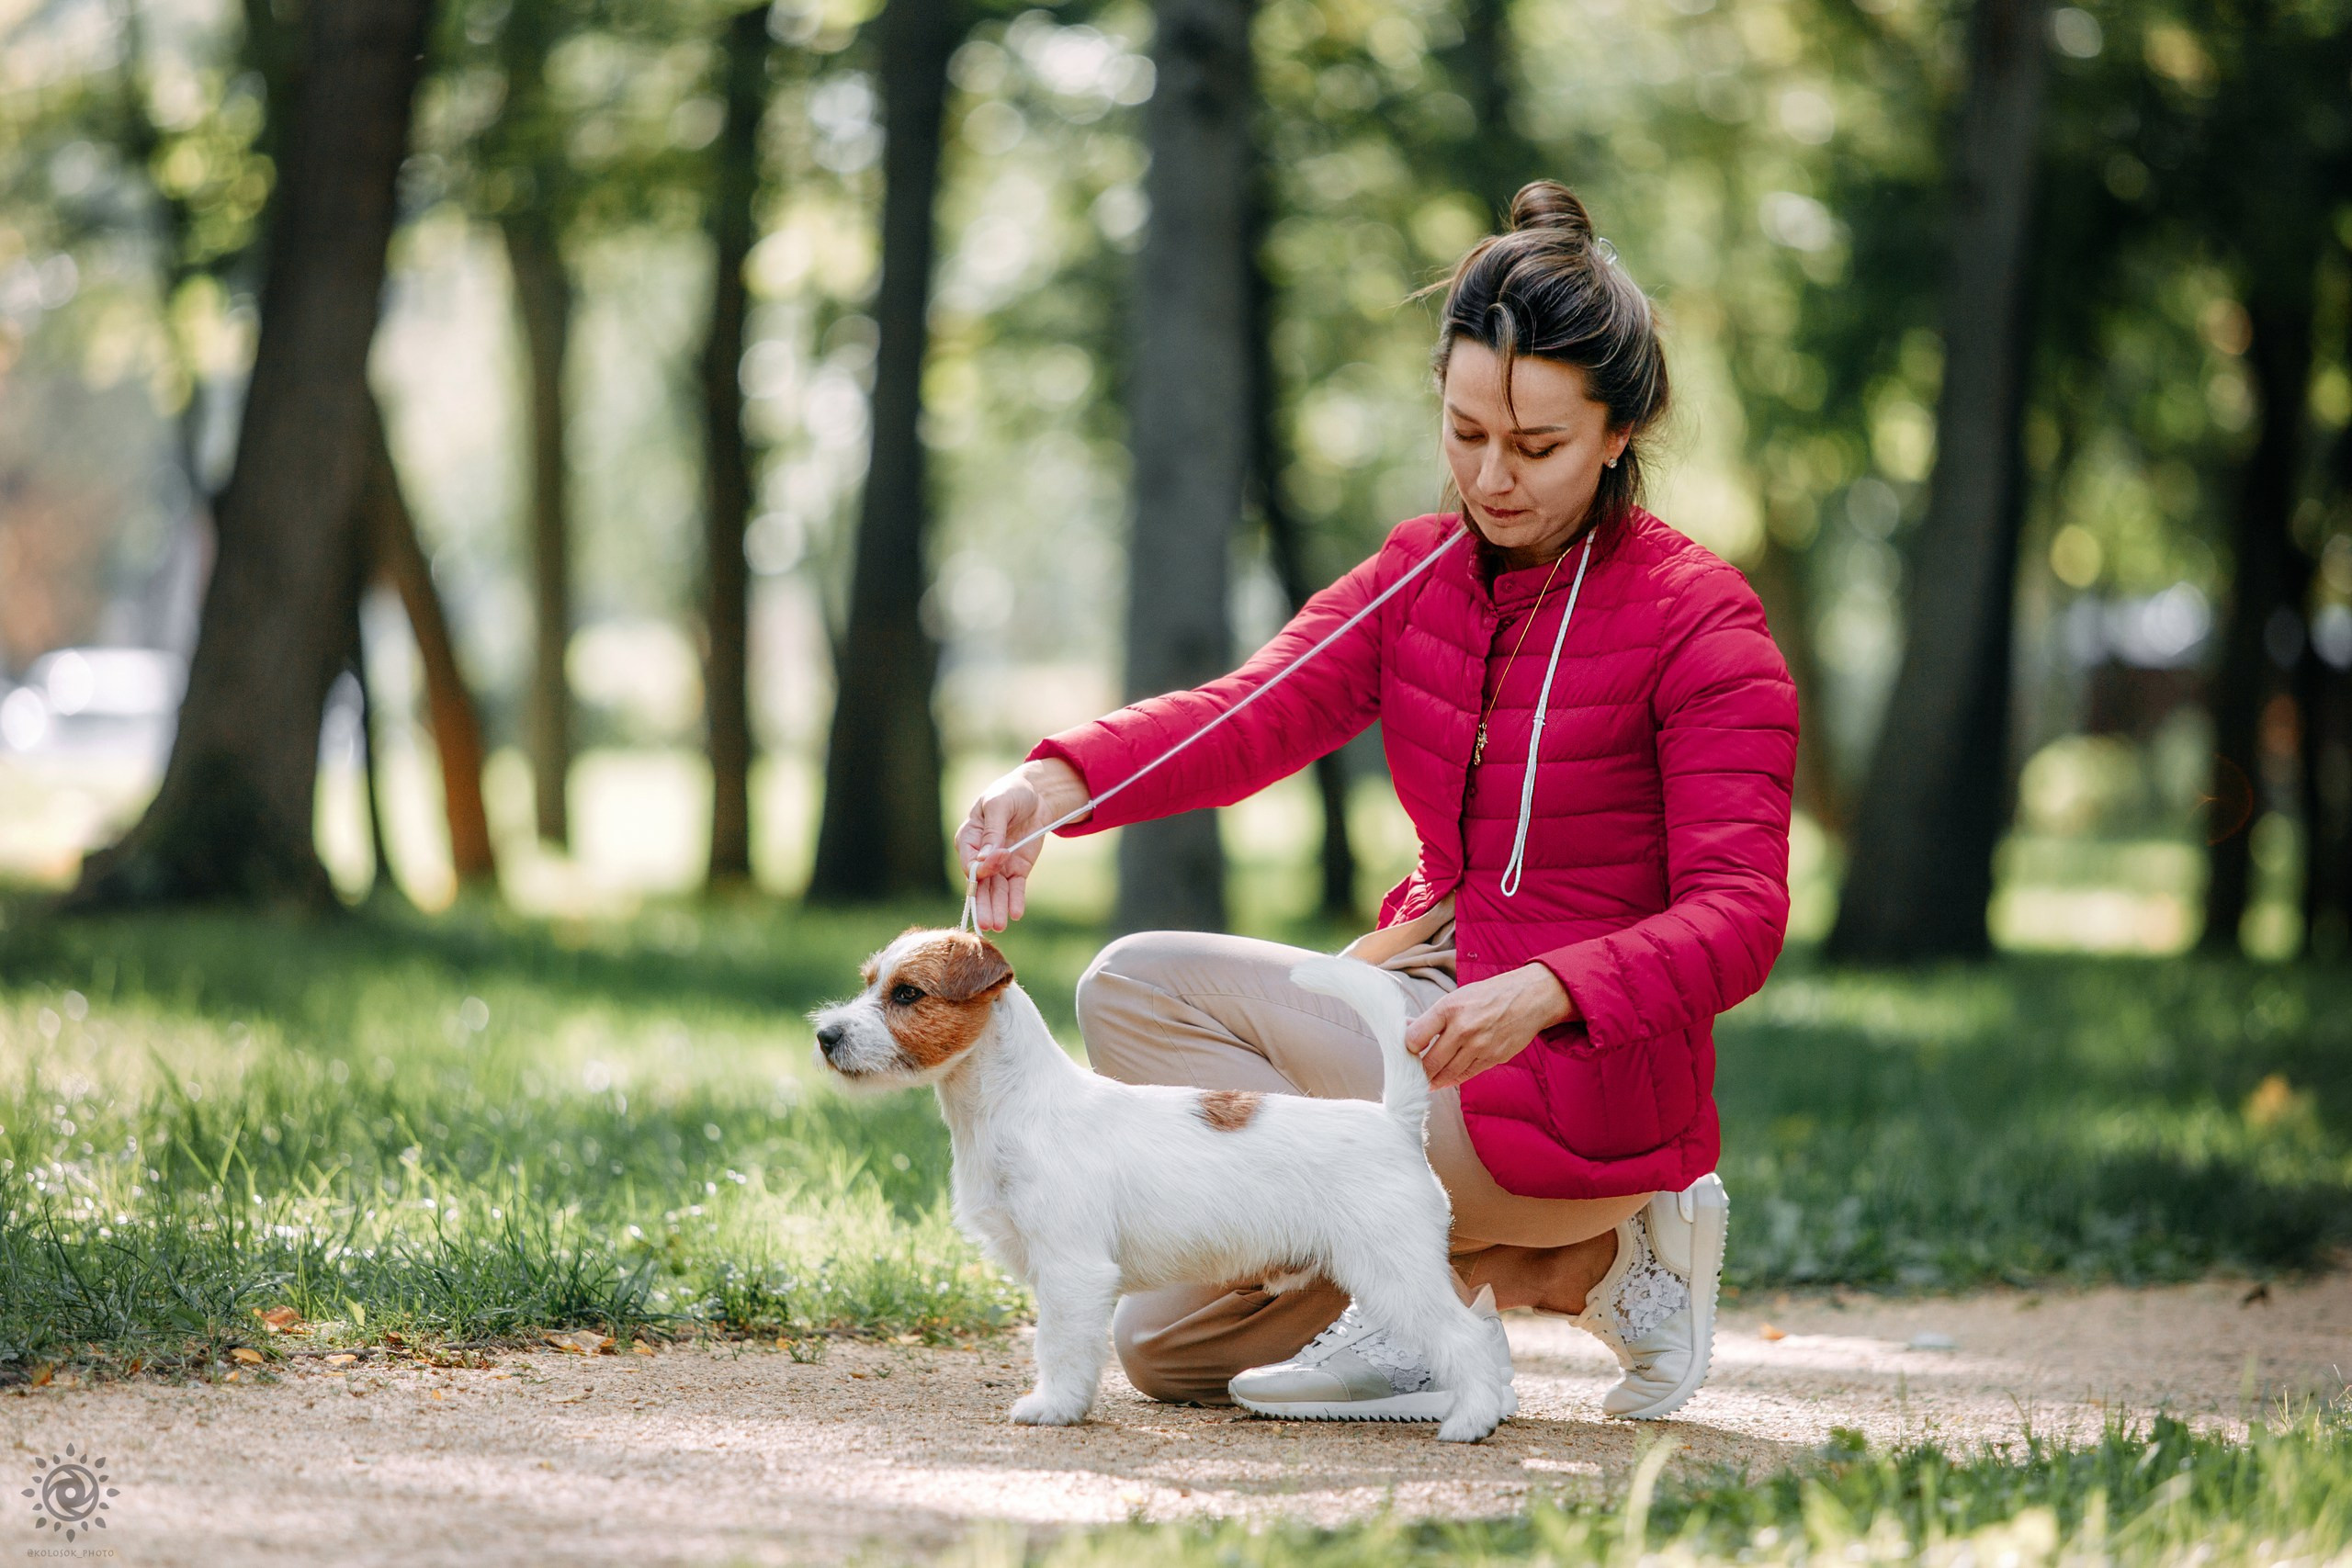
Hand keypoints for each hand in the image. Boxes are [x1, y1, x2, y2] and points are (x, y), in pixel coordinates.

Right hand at [955, 758, 1088, 929]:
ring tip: (999, 926)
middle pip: (980, 883)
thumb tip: (986, 857)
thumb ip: (993, 830)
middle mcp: (981, 856)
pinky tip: (1016, 914)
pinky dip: (1015, 900)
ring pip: (996, 891)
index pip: (969, 861)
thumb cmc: (1011, 793)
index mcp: (969, 838)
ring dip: (997, 908)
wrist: (1037, 795)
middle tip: (987, 923)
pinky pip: (1015, 888)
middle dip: (983, 903)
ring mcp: (1000, 865)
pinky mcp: (1017, 869)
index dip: (980, 868)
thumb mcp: (999, 805)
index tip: (996, 862)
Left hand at [1404, 964, 1576, 1090]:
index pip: (1415, 1037)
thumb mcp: (1457, 997)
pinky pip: (1466, 1075)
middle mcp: (1463, 1029)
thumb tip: (1406, 1028)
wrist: (1529, 998)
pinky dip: (1452, 1080)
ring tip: (1426, 1081)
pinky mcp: (1493, 1058)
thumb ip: (1432, 1017)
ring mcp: (1479, 1046)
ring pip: (1447, 1074)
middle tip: (1413, 1074)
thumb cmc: (1489, 995)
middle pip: (1430, 1062)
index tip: (1408, 1051)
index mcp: (1449, 1008)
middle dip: (1419, 1071)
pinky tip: (1444, 1081)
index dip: (1408, 1048)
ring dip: (1434, 1080)